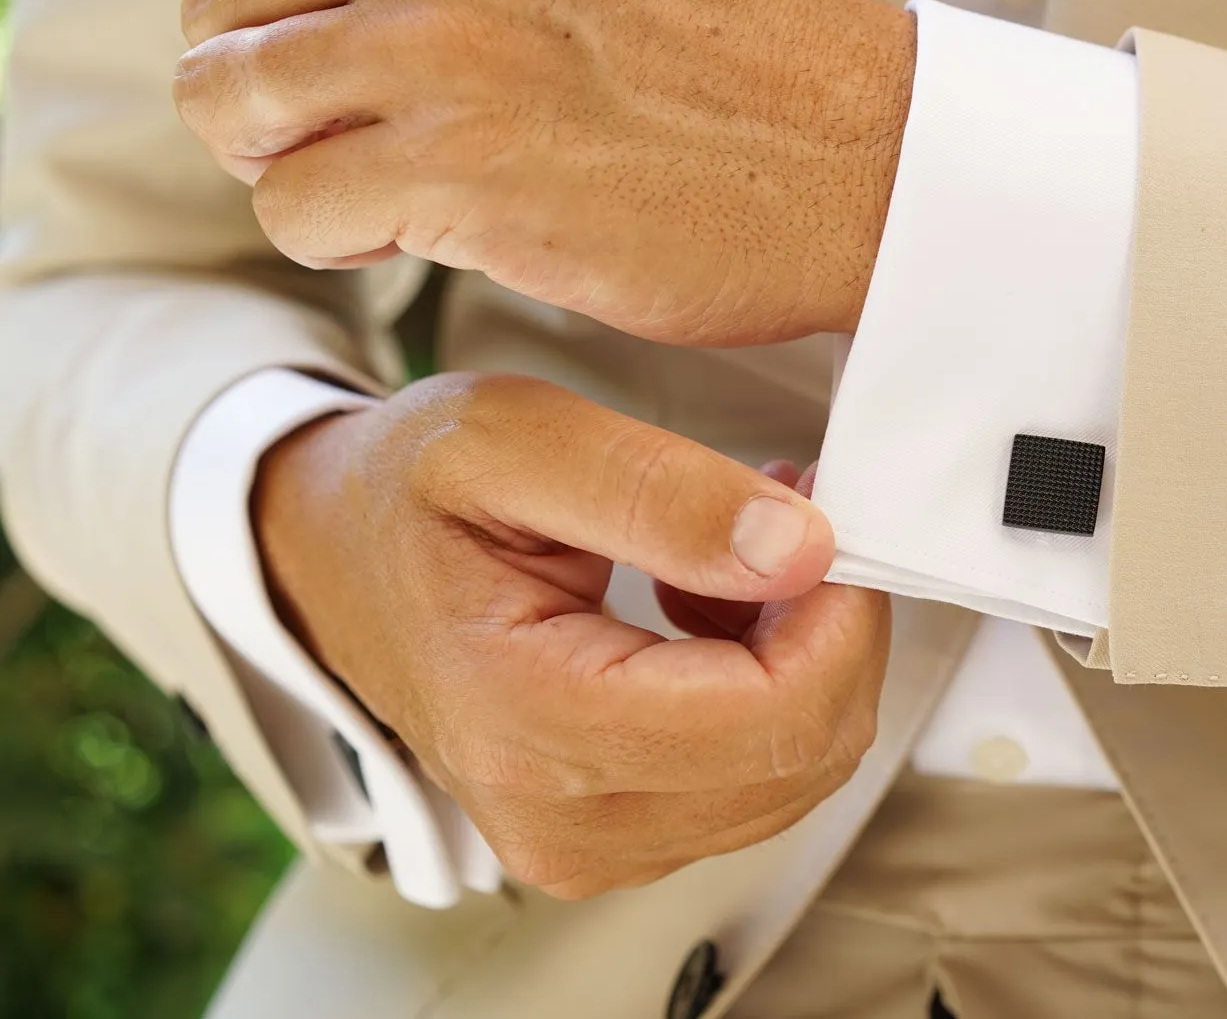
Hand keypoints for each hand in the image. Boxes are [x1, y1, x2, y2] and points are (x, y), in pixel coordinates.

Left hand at [176, 0, 916, 345]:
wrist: (852, 151)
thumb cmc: (731, 56)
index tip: (294, 50)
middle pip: (220, 9)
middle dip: (260, 90)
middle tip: (340, 136)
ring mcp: (440, 47)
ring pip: (232, 103)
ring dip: (287, 164)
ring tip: (377, 187)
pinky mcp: (457, 170)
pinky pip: (291, 211)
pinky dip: (338, 239)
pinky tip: (421, 233)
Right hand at [254, 372, 888, 898]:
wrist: (330, 558)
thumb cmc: (407, 492)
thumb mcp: (516, 437)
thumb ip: (662, 491)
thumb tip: (801, 549)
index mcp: (525, 717)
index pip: (770, 714)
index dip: (840, 618)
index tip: (827, 527)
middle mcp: (557, 818)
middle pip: (798, 758)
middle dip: (832, 633)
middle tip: (789, 526)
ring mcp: (584, 846)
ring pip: (793, 777)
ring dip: (800, 663)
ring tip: (730, 564)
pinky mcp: (611, 842)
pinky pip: (753, 786)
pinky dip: (767, 698)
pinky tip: (710, 620)